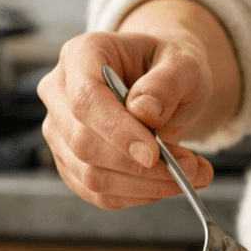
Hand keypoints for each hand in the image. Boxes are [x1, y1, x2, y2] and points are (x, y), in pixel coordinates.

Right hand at [38, 29, 216, 209]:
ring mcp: (60, 131)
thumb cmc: (168, 67)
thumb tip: (145, 112)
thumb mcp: (183, 63)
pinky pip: (100, 193)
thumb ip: (167, 83)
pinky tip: (168, 184)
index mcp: (81, 55)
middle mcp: (59, 93)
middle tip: (191, 167)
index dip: (117, 131)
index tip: (154, 154)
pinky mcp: (71, 163)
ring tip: (191, 174)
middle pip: (84, 143)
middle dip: (140, 166)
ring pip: (91, 175)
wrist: (160, 83)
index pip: (86, 99)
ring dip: (145, 185)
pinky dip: (139, 195)